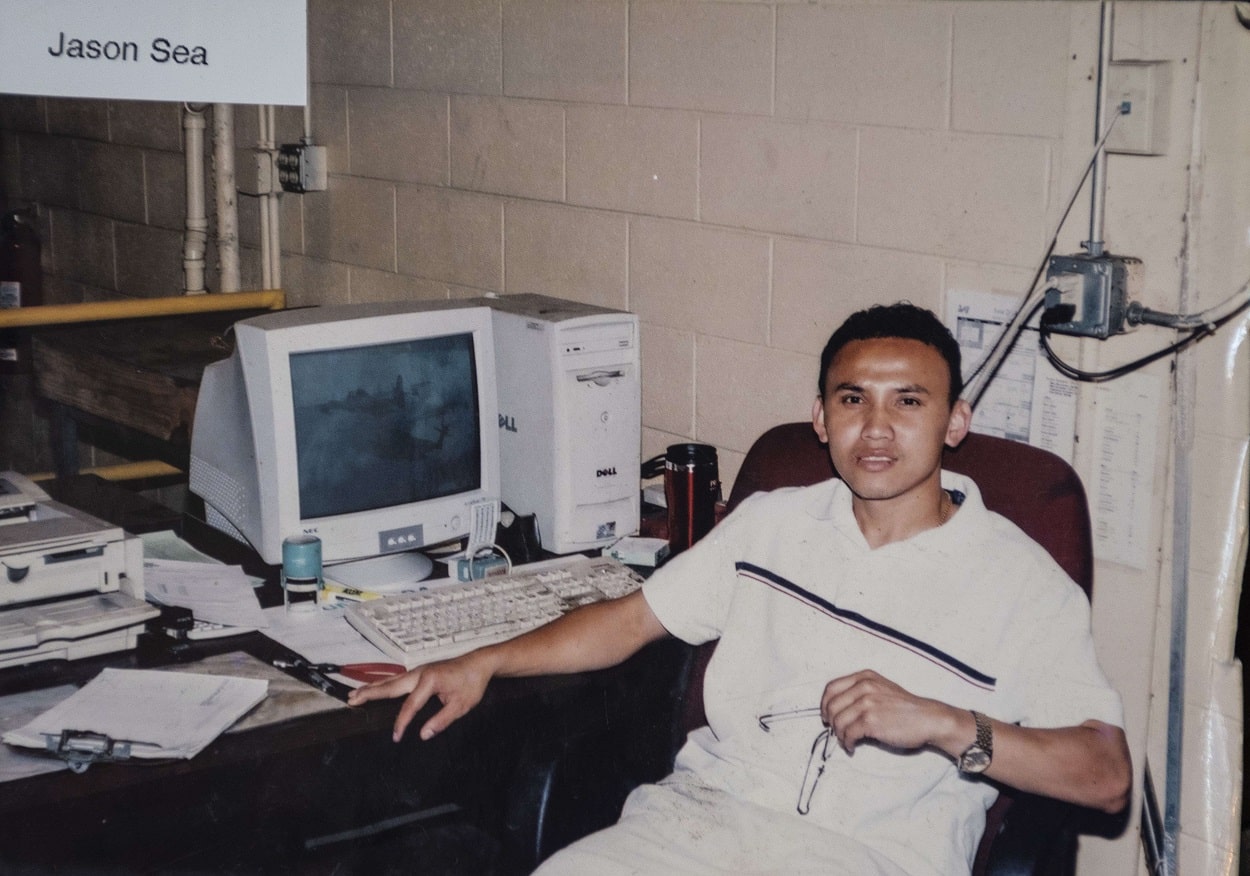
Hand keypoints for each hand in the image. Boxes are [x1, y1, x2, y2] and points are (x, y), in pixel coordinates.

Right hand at [347, 650, 493, 742]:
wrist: (480, 663)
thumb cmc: (472, 684)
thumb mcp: (461, 706)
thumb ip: (441, 721)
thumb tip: (423, 734)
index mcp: (429, 681)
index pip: (410, 706)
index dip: (402, 723)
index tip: (396, 737)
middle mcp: (420, 673)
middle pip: (390, 686)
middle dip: (369, 694)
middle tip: (351, 700)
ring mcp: (419, 671)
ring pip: (391, 681)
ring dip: (372, 687)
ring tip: (355, 694)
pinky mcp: (420, 672)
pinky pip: (397, 680)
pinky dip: (383, 685)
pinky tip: (376, 689)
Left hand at [821, 669, 961, 755]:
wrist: (928, 719)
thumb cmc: (905, 708)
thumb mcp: (881, 689)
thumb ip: (860, 692)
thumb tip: (836, 709)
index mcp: (864, 677)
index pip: (831, 688)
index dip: (824, 704)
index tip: (826, 716)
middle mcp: (863, 687)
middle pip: (831, 706)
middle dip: (831, 722)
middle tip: (837, 732)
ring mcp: (867, 703)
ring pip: (838, 721)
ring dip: (839, 735)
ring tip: (847, 741)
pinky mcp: (870, 721)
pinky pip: (848, 734)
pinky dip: (847, 743)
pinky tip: (853, 747)